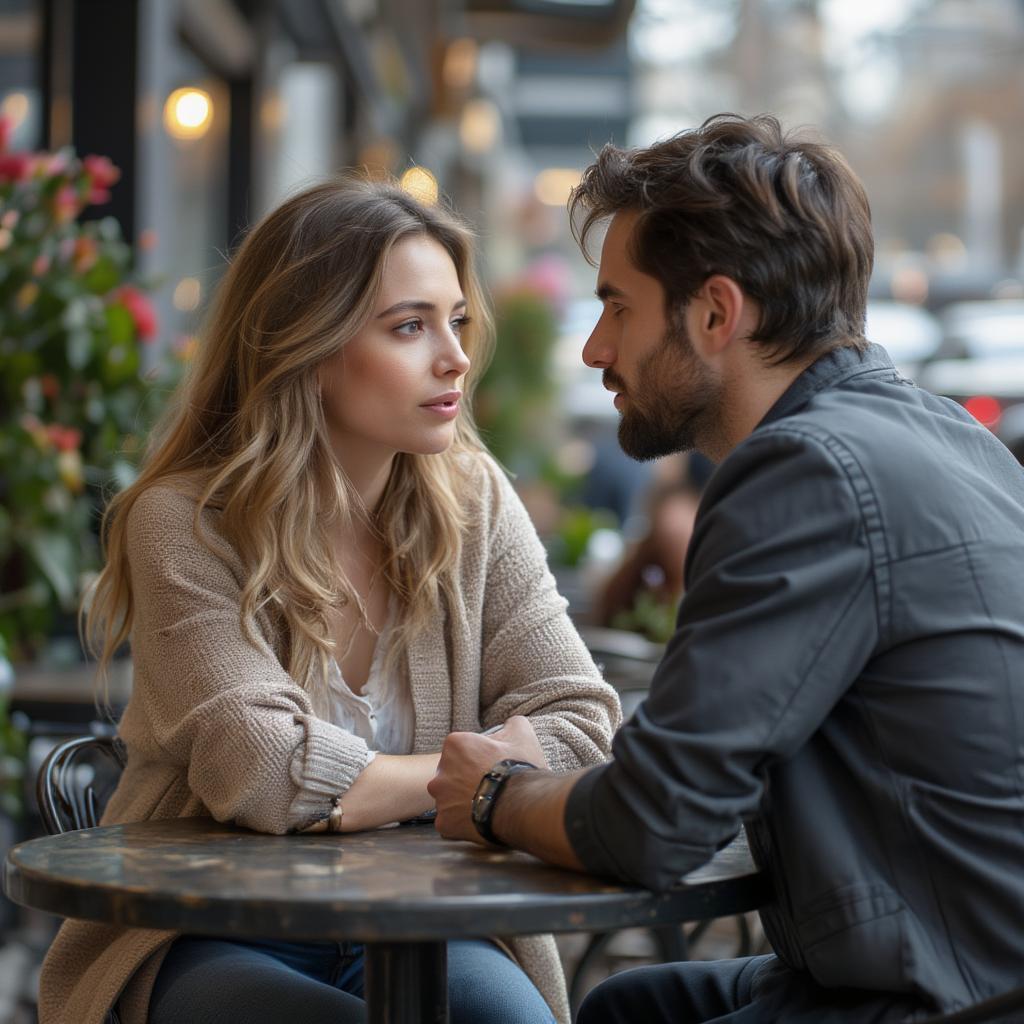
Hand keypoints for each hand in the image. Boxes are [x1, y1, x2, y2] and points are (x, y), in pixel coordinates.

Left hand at [428, 716, 547, 844]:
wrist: (521, 805)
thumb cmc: (518, 768)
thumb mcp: (521, 733)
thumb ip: (512, 723)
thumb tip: (510, 724)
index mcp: (455, 745)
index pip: (462, 748)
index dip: (479, 757)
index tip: (491, 764)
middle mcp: (440, 772)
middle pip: (452, 774)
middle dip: (466, 779)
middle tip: (488, 785)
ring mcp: (441, 800)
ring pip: (449, 799)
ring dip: (463, 802)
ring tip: (486, 804)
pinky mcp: (445, 823)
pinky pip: (450, 822)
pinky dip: (462, 822)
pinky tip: (480, 819)